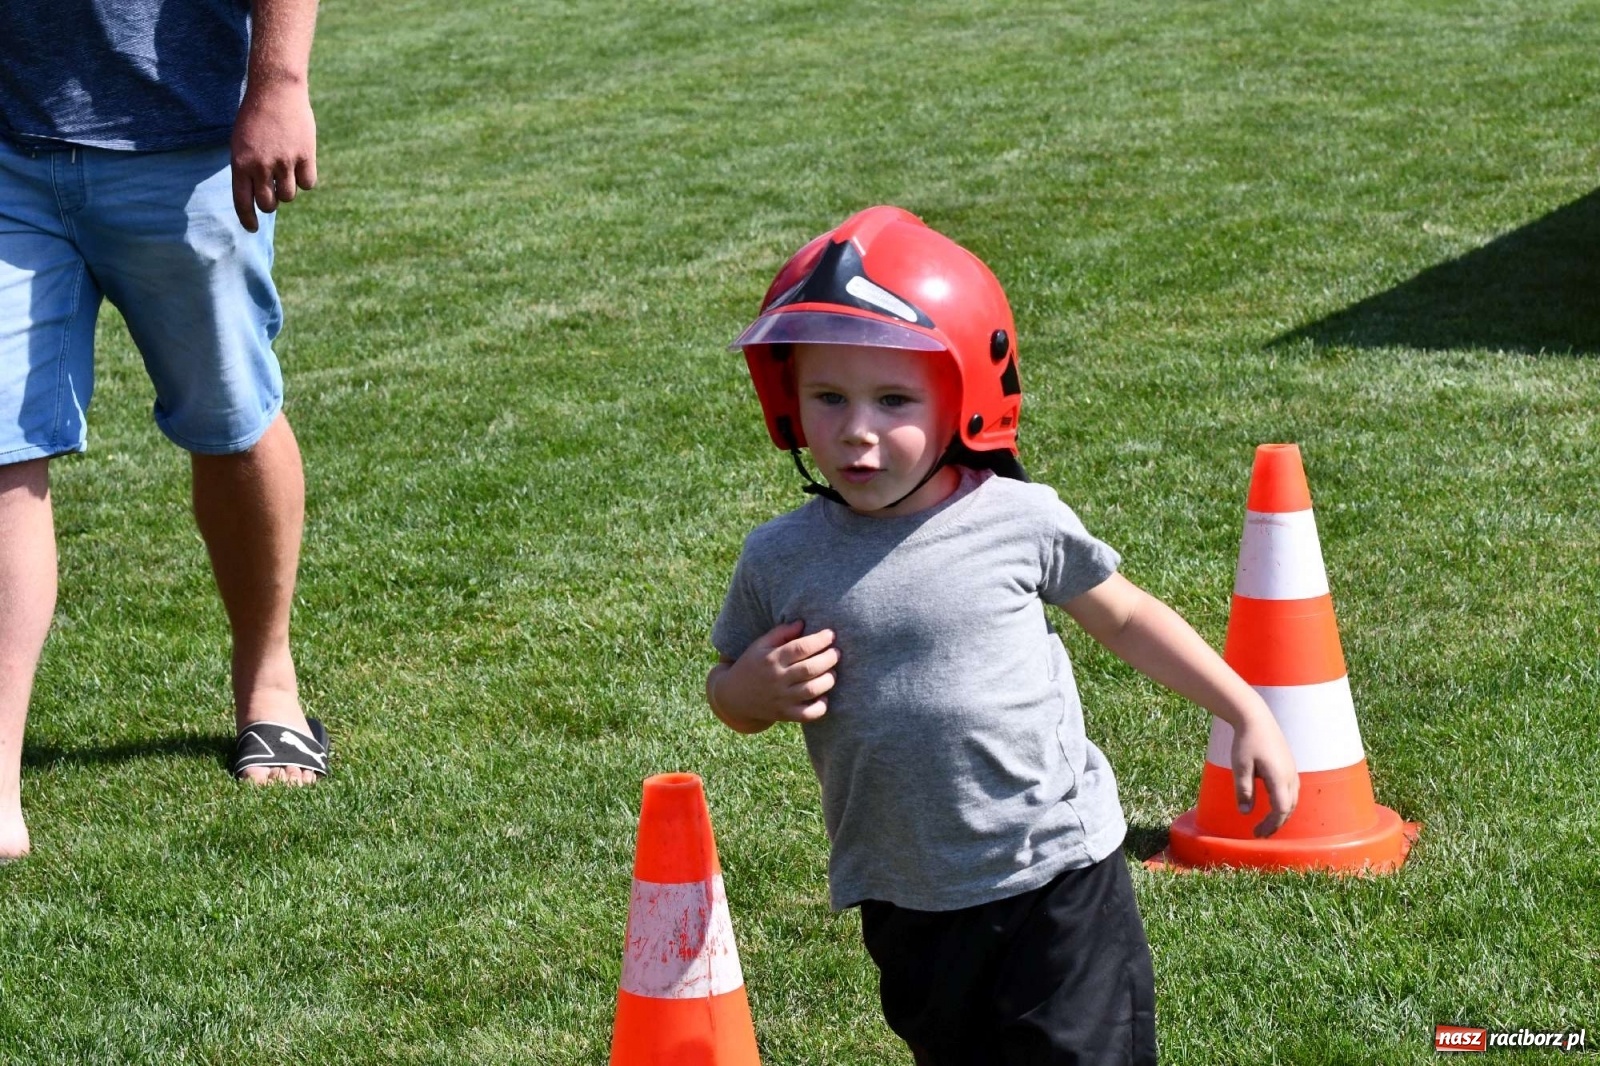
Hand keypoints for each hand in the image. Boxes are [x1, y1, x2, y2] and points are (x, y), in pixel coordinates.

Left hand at [231, 77, 316, 231]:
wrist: (276, 90)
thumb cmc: (256, 116)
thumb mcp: (241, 143)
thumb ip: (248, 169)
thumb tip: (261, 197)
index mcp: (240, 163)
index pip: (243, 201)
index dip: (248, 218)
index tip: (252, 228)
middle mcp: (261, 166)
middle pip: (269, 204)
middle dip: (271, 202)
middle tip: (273, 190)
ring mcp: (284, 162)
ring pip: (289, 195)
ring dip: (288, 189)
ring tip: (286, 172)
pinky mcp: (305, 156)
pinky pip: (308, 183)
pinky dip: (305, 178)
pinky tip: (301, 164)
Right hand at [710, 621, 837, 730]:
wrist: (733, 696)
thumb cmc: (751, 665)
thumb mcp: (759, 645)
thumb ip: (780, 632)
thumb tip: (802, 623)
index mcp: (771, 659)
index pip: (801, 648)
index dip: (820, 640)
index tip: (831, 634)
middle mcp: (777, 679)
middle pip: (810, 668)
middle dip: (829, 658)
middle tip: (837, 652)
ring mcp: (781, 699)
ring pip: (812, 690)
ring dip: (828, 679)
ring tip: (832, 672)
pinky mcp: (784, 715)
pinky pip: (808, 714)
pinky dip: (821, 706)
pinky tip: (824, 696)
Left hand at [1230, 711, 1299, 836]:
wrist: (1256, 718)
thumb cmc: (1246, 741)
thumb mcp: (1240, 766)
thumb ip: (1243, 790)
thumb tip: (1245, 812)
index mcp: (1279, 777)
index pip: (1281, 809)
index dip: (1270, 824)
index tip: (1256, 833)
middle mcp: (1290, 776)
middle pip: (1289, 808)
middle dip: (1276, 824)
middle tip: (1260, 833)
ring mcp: (1292, 770)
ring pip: (1293, 800)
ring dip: (1282, 815)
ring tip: (1267, 824)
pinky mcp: (1290, 766)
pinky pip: (1292, 791)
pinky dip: (1285, 804)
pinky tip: (1275, 806)